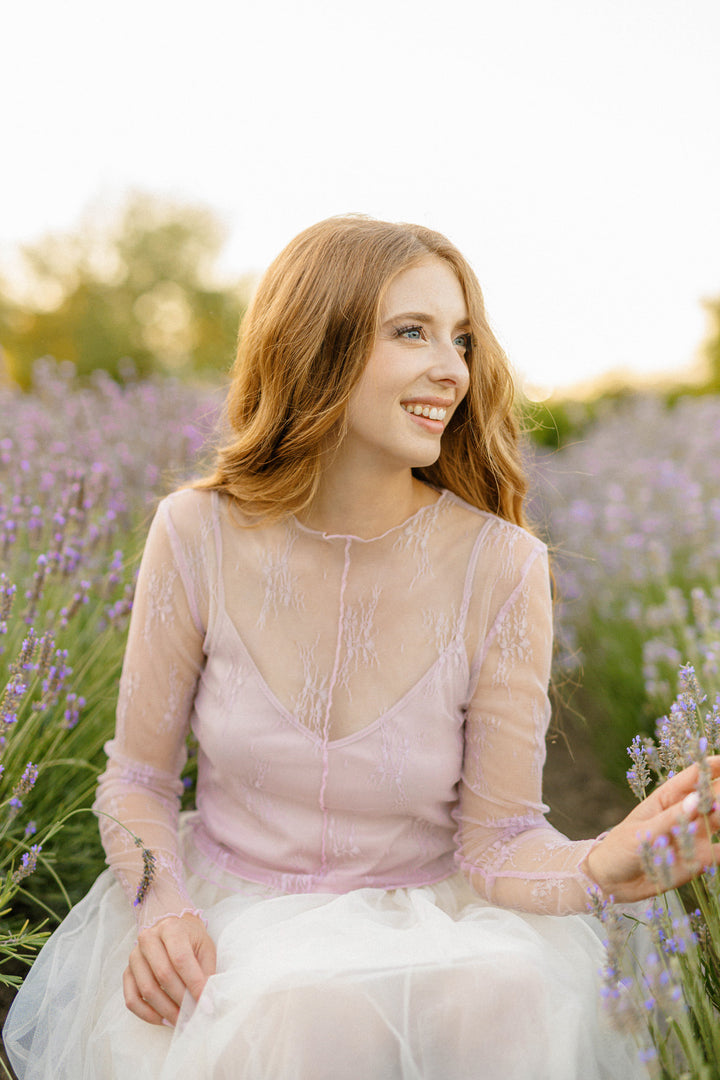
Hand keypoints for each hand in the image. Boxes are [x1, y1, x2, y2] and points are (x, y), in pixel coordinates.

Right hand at [123, 911, 215, 1026]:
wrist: (172, 929)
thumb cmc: (191, 940)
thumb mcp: (205, 948)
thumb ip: (206, 971)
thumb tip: (209, 1000)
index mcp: (171, 928)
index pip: (181, 959)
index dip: (194, 984)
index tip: (206, 1004)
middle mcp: (148, 938)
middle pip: (163, 975)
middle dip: (181, 1000)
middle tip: (195, 1015)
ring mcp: (135, 956)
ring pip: (147, 990)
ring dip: (166, 1010)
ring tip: (182, 1020)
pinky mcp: (127, 972)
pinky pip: (132, 999)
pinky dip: (148, 1014)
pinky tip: (164, 1020)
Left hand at [586, 757, 719, 903]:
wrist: (613, 882)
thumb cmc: (621, 848)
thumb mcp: (643, 832)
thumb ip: (670, 819)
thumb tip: (697, 799)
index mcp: (667, 798)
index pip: (693, 777)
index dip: (711, 767)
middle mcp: (685, 813)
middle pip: (712, 797)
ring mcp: (694, 835)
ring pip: (719, 820)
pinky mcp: (699, 859)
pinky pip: (719, 852)